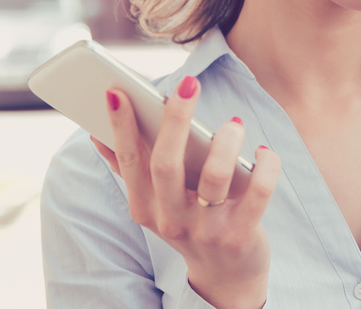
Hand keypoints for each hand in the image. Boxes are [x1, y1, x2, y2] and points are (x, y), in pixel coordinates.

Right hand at [91, 76, 280, 308]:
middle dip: (175, 119)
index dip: (121, 126)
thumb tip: (95, 134)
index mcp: (144, 207)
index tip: (117, 91)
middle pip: (166, 164)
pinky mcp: (241, 236)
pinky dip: (265, 165)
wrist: (225, 276)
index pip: (129, 161)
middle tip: (188, 83)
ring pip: (216, 175)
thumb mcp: (154, 203)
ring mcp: (206, 230)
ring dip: (226, 140)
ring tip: (234, 123)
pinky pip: (258, 192)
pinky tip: (263, 153)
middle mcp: (170, 220)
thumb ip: (129, 169)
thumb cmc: (187, 222)